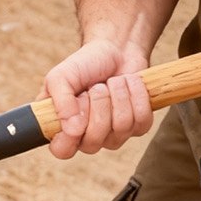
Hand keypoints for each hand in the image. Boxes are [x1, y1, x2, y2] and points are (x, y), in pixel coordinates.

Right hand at [42, 39, 153, 159]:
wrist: (116, 50)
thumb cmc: (84, 65)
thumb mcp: (61, 77)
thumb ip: (59, 102)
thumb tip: (72, 129)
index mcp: (63, 128)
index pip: (62, 151)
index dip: (70, 136)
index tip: (75, 112)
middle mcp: (86, 137)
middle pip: (95, 140)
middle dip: (99, 104)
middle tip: (97, 86)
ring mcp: (113, 135)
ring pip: (121, 128)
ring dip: (119, 96)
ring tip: (113, 82)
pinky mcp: (137, 126)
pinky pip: (141, 121)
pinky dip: (138, 96)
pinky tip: (129, 85)